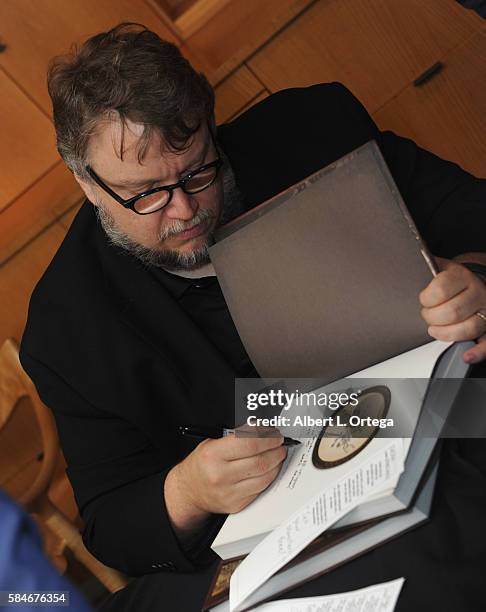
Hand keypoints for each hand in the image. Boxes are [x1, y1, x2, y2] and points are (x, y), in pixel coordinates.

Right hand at [164, 432, 286, 534]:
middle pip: (260, 461)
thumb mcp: (212, 443)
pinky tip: (271, 468)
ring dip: (276, 463)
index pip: (249, 443)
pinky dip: (270, 476)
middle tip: (280, 442)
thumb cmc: (202, 464)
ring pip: (264, 476)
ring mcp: (229, 492)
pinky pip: (261, 489)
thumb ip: (236, 436)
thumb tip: (262, 430)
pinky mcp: (237, 505)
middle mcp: (220, 475)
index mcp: (213, 455)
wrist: (189, 490)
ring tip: (278, 454)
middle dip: (276, 449)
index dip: (267, 437)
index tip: (274, 433)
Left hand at [419, 257, 485, 363]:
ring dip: (446, 333)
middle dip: (432, 318)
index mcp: (461, 276)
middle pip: (452, 312)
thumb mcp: (438, 267)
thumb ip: (423, 271)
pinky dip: (478, 352)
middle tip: (427, 316)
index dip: (426, 299)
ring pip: (468, 328)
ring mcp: (485, 310)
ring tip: (435, 330)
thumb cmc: (451, 278)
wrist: (476, 279)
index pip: (440, 290)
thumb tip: (402, 269)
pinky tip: (466, 356)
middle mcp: (477, 292)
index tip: (423, 300)